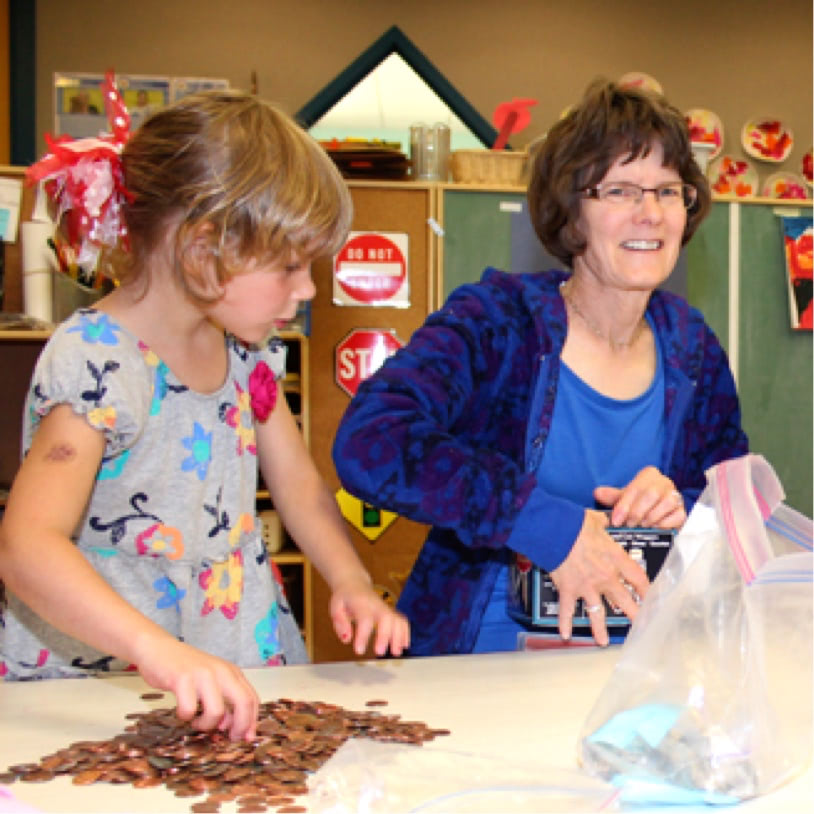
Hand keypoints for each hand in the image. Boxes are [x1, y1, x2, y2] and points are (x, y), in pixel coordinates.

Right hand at [134, 635, 258, 741]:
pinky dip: (185, 717)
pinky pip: (189, 710)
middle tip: (229, 738)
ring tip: (197, 722)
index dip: (252, 721)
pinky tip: (182, 711)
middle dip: (240, 726)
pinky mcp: (182, 679)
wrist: (158, 648)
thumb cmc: (186, 668)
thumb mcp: (212, 679)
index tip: (246, 738)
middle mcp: (221, 671)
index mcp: (231, 672)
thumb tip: (232, 728)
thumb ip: (224, 698)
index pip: (252, 698)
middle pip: (243, 702)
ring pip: (217, 712)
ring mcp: (203, 675)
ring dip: (207, 726)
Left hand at [329, 577, 410, 656]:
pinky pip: (402, 620)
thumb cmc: (345, 597)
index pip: (365, 618)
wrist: (354, 583)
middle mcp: (376, 604)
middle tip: (380, 652)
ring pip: (397, 619)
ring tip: (396, 652)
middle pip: (386, 618)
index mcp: (361, 603)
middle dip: (385, 636)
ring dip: (399, 636)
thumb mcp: (335, 607)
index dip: (363, 635)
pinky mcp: (390, 611)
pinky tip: (404, 645)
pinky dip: (405, 632)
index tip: (359, 651)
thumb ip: (340, 623)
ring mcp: (385, 607)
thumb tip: (347, 639)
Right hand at [550, 509, 648, 645]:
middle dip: (635, 616)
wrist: (555, 530)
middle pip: (626, 601)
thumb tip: (607, 519)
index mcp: (616, 559)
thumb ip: (605, 523)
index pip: (639, 580)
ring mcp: (587, 586)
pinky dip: (565, 623)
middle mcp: (605, 577)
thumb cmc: (575, 523)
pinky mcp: (568, 589)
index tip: (652, 599)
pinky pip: (567, 611)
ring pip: (598, 613)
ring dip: (600, 629)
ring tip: (603, 641)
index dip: (648, 592)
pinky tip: (565, 634)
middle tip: (641, 627)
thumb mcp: (597, 521)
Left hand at [594, 466, 685, 528]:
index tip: (616, 520)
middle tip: (628, 525)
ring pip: (666, 504)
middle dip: (637, 512)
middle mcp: (665, 482)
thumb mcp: (623, 498)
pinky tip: (654, 528)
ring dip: (650, 518)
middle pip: (651, 495)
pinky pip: (677, 517)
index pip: (635, 488)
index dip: (624, 505)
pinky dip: (664, 524)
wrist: (656, 512)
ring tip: (640, 526)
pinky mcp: (683, 511)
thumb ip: (611, 496)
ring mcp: (676, 496)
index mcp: (649, 474)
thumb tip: (597, 493)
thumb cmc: (638, 502)